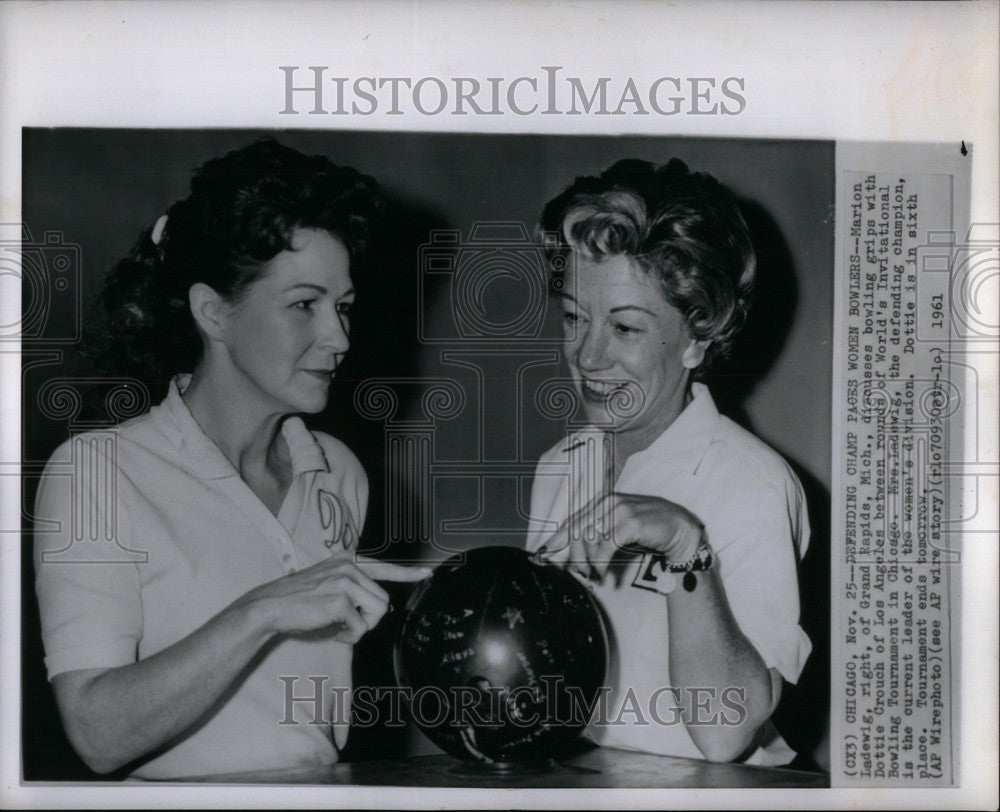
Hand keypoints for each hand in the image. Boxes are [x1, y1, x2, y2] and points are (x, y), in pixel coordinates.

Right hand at [240, 554, 431, 642]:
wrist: (270, 607)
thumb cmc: (299, 601)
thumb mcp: (329, 582)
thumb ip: (354, 587)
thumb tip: (382, 604)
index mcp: (347, 560)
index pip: (384, 567)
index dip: (408, 573)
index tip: (427, 573)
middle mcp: (349, 566)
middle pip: (383, 600)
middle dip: (370, 618)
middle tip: (347, 624)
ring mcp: (345, 581)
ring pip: (378, 612)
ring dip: (362, 627)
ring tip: (340, 627)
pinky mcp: (340, 600)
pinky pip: (360, 627)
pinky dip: (350, 636)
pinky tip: (334, 632)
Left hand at [539, 491, 703, 580]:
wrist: (679, 529)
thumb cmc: (647, 531)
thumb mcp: (619, 530)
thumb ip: (599, 535)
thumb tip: (575, 553)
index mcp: (602, 502)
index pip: (573, 520)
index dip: (557, 538)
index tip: (543, 552)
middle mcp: (608, 503)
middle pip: (578, 530)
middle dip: (574, 555)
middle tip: (579, 574)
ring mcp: (619, 510)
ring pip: (590, 538)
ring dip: (589, 562)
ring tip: (595, 576)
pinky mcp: (630, 522)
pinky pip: (606, 545)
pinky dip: (602, 562)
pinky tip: (605, 573)